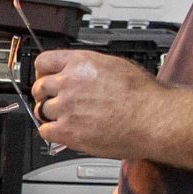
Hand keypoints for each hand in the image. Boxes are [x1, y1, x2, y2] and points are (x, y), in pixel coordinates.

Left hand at [30, 50, 161, 158]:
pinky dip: (51, 132)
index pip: (43, 61)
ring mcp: (66, 107)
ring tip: (67, 118)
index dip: (42, 71)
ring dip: (51, 115)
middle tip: (54, 101)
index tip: (44, 77)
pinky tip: (62, 131)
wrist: (153, 119)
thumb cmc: (143, 95)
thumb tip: (80, 72)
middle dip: (45, 94)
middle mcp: (69, 82)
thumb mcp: (116, 66)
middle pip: (39, 87)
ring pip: (41, 110)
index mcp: (80, 63)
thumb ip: (90, 68)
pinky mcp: (68, 131)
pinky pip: (45, 131)